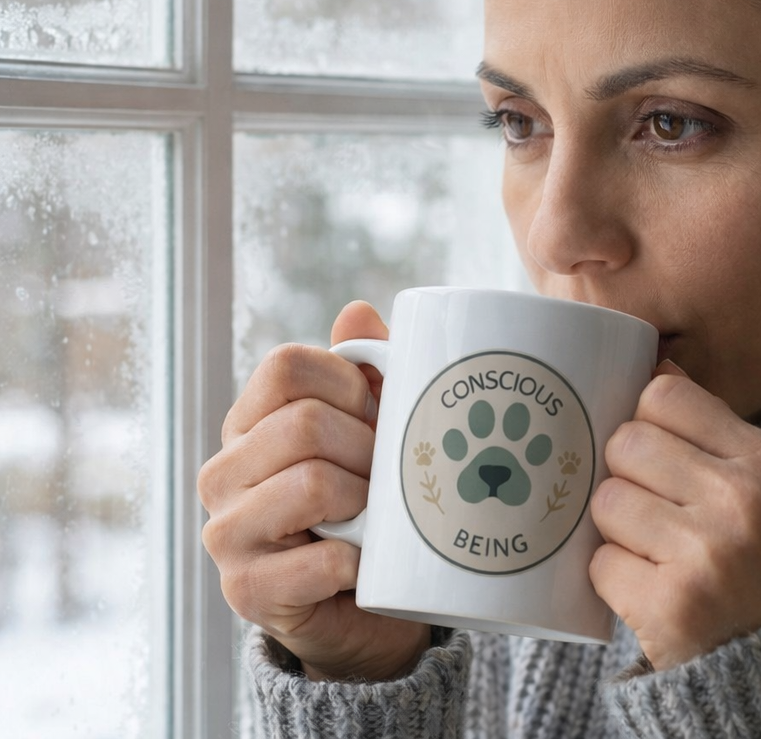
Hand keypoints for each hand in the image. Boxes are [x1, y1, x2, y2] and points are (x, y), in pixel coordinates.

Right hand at [197, 301, 429, 680]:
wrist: (359, 600)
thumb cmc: (363, 498)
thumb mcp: (367, 428)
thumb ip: (363, 369)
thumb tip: (357, 311)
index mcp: (249, 421)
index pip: (286, 365)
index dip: (348, 383)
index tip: (376, 414)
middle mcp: (223, 470)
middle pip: (305, 423)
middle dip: (367, 448)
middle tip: (386, 474)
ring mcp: (226, 532)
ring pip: (312, 483)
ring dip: (365, 501)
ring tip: (376, 515)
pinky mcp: (246, 591)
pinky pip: (320, 560)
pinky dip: (358, 559)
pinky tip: (363, 561)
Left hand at [589, 362, 760, 670]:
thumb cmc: (760, 569)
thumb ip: (711, 434)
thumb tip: (652, 364)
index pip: (665, 394)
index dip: (643, 420)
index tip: (650, 452)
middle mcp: (744, 501)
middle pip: (627, 441)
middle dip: (624, 476)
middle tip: (650, 512)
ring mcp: (709, 553)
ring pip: (606, 499)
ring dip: (613, 530)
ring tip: (651, 554)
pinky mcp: (672, 605)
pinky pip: (599, 561)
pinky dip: (611, 579)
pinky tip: (646, 591)